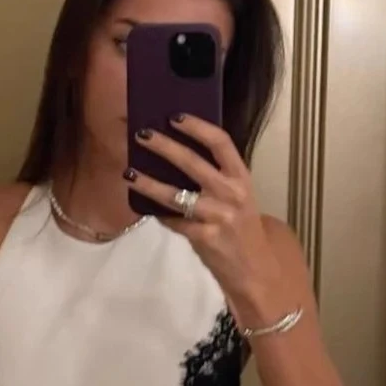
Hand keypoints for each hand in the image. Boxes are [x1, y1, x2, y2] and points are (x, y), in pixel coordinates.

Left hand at [125, 114, 295, 327]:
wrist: (256, 269)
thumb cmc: (241, 228)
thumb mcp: (237, 197)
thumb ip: (215, 178)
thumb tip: (176, 157)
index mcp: (241, 177)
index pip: (220, 143)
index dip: (197, 127)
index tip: (174, 116)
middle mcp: (231, 193)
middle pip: (193, 163)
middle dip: (164, 146)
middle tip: (142, 135)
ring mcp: (218, 217)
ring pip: (176, 195)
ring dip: (149, 183)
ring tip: (129, 173)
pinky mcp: (205, 238)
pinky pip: (174, 221)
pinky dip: (158, 214)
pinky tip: (145, 207)